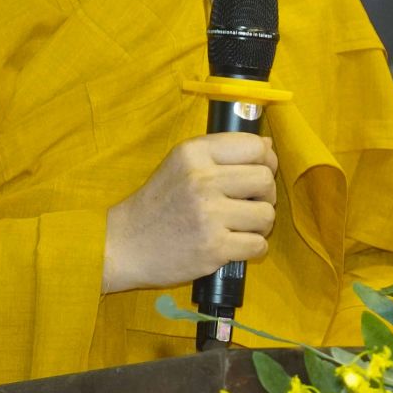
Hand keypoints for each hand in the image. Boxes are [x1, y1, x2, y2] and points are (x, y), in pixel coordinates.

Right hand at [101, 133, 278, 293]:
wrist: (124, 244)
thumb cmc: (158, 203)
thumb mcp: (181, 164)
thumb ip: (222, 152)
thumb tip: (268, 145)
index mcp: (195, 153)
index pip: (255, 146)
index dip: (266, 161)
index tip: (257, 175)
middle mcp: (202, 179)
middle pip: (266, 179)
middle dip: (265, 195)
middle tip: (250, 205)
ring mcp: (209, 215)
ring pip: (267, 214)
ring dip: (260, 225)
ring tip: (241, 227)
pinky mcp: (213, 248)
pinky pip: (258, 245)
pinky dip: (253, 248)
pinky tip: (235, 246)